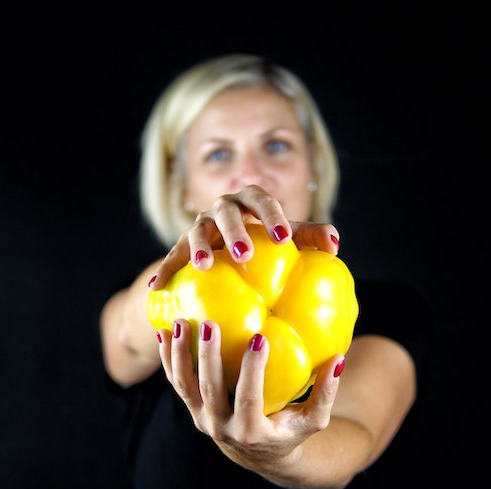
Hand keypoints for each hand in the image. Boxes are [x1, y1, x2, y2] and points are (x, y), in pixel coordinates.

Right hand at [148, 185, 340, 289]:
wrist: (231, 246)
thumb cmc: (266, 242)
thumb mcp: (287, 237)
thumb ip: (311, 237)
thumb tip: (334, 245)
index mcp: (250, 201)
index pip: (261, 199)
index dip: (272, 216)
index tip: (284, 238)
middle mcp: (223, 208)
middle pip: (227, 211)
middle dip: (235, 230)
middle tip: (246, 253)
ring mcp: (200, 224)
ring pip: (197, 229)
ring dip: (200, 246)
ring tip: (205, 265)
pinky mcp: (182, 245)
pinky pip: (172, 256)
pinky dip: (165, 269)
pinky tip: (156, 287)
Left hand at [157, 318, 344, 468]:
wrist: (258, 452)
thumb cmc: (290, 430)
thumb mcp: (313, 419)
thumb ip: (326, 393)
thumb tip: (339, 360)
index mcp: (251, 431)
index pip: (249, 399)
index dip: (252, 371)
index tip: (260, 338)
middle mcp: (221, 427)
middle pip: (209, 390)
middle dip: (207, 357)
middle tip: (209, 324)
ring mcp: (202, 419)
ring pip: (186, 386)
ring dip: (179, 354)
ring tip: (179, 322)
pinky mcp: (192, 408)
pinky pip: (176, 383)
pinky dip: (168, 359)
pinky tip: (163, 332)